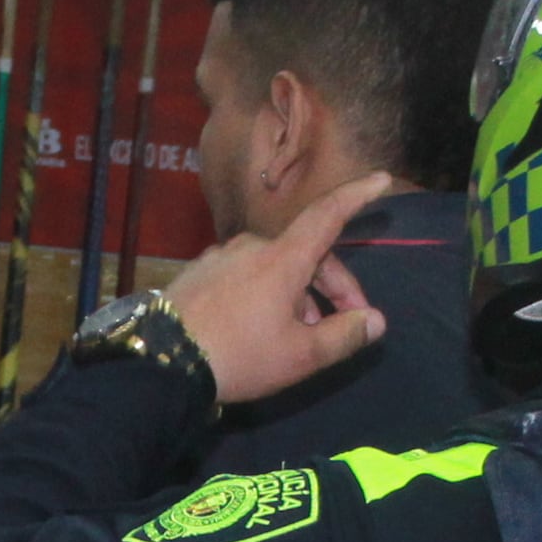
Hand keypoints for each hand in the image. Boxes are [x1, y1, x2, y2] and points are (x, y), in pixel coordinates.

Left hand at [162, 171, 394, 406]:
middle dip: (334, 286)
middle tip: (347, 323)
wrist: (160, 362)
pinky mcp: (199, 273)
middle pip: (306, 253)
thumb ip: (344, 335)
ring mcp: (220, 257)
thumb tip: (375, 320)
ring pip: (275, 267)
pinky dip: (267, 294)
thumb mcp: (301, 356)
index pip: (328, 215)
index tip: (381, 179)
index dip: (357, 196)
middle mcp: (252, 246)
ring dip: (299, 295)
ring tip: (303, 335)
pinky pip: (246, 275)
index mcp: (282, 257)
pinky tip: (262, 328)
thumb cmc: (240, 356)